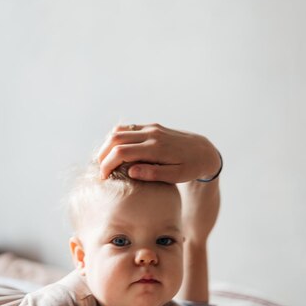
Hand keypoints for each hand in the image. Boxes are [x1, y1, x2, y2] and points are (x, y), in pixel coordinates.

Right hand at [97, 123, 220, 182]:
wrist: (205, 150)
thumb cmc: (191, 167)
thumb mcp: (177, 176)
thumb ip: (154, 174)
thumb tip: (132, 171)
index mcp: (156, 148)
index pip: (121, 151)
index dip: (107, 164)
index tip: (104, 178)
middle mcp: (151, 134)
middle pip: (115, 138)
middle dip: (103, 154)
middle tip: (101, 171)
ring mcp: (151, 128)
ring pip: (119, 130)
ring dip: (107, 145)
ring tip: (106, 162)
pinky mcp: (152, 127)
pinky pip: (128, 129)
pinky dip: (117, 139)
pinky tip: (116, 152)